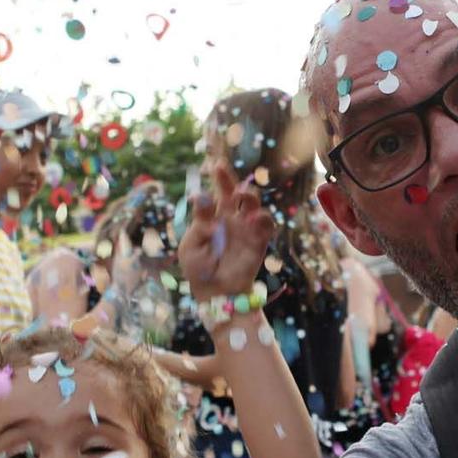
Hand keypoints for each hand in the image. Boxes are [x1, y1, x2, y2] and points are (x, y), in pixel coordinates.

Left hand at [178, 160, 275, 302]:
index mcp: (213, 217)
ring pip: (253, 203)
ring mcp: (246, 228)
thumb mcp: (191, 245)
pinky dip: (262, 217)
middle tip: (222, 170)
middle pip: (235, 192)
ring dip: (249, 195)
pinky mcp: (259, 240)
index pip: (217, 192)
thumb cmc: (199, 269)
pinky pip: (266, 223)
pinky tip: (254, 217)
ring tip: (241, 196)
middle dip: (230, 179)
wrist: (216, 292)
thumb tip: (202, 195)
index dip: (219, 178)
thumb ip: (199, 221)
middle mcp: (231, 218)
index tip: (216, 164)